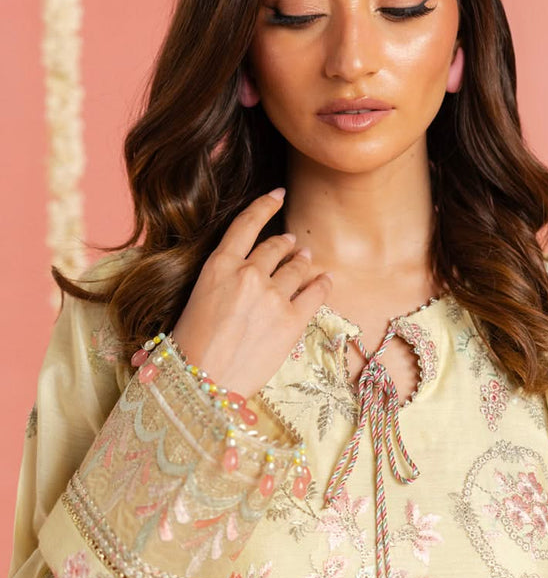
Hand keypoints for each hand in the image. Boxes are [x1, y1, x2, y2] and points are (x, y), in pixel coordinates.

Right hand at [172, 189, 330, 397]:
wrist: (203, 382)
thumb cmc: (192, 346)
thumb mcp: (198, 298)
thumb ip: (224, 278)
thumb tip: (249, 271)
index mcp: (219, 266)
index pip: (246, 224)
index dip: (265, 205)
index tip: (278, 195)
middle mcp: (248, 274)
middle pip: (275, 247)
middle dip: (285, 243)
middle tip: (292, 243)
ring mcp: (273, 296)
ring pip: (296, 268)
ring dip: (302, 261)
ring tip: (306, 258)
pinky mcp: (292, 320)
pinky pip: (314, 293)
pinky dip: (322, 284)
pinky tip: (325, 280)